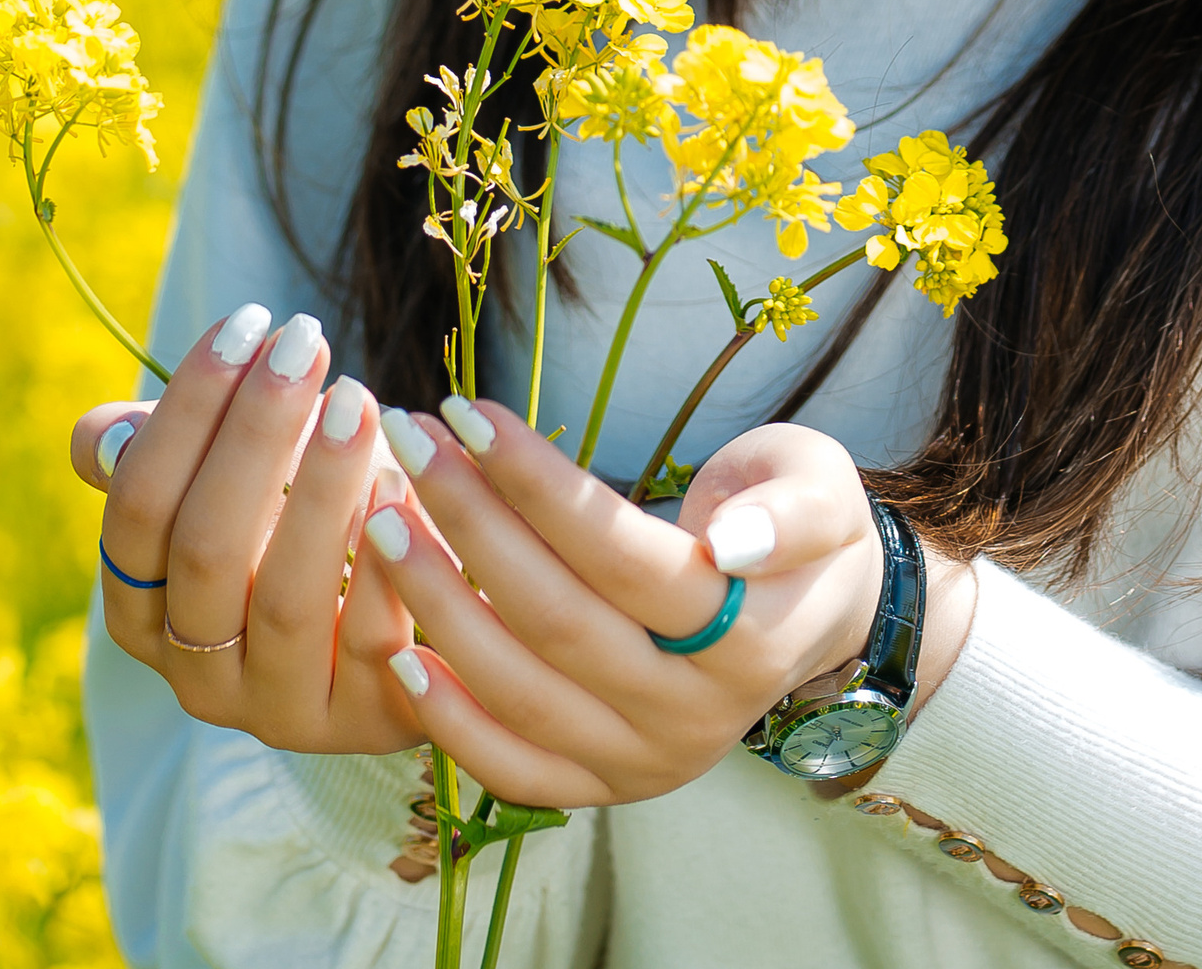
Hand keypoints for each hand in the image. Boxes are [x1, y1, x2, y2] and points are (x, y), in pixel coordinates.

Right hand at [68, 305, 421, 757]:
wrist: (421, 614)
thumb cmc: (311, 523)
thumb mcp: (240, 487)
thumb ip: (168, 457)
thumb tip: (98, 437)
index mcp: (144, 614)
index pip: (138, 511)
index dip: (186, 411)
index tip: (248, 321)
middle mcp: (197, 675)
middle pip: (206, 550)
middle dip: (253, 435)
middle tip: (307, 342)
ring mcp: (279, 709)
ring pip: (283, 599)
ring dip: (318, 489)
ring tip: (359, 400)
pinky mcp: (365, 723)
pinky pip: (370, 640)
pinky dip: (386, 556)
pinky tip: (408, 480)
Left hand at [364, 408, 956, 810]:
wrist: (812, 616)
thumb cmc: (800, 525)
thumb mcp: (820, 489)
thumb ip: (788, 513)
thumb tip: (732, 545)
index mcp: (754, 637)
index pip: (624, 558)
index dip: (542, 486)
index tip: (471, 413)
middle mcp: (696, 716)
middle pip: (559, 620)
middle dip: (470, 525)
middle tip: (410, 444)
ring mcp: (646, 764)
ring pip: (522, 693)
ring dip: (439, 605)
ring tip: (382, 521)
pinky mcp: (603, 789)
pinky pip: (512, 770)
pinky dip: (448, 720)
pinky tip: (398, 651)